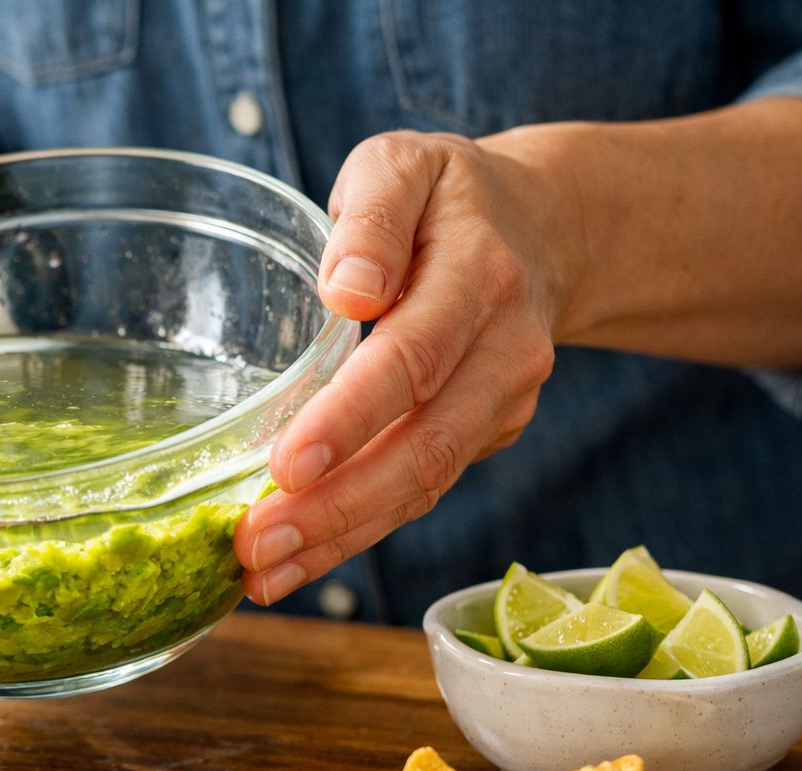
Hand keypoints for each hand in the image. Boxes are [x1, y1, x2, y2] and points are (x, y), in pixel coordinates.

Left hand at [236, 130, 572, 604]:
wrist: (545, 230)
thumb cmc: (447, 197)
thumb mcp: (405, 164)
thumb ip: (374, 215)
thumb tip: (348, 288)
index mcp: (479, 277)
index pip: (414, 357)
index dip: (351, 418)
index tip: (286, 465)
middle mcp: (502, 353)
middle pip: (423, 446)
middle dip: (337, 506)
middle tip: (255, 544)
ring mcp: (500, 405)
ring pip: (423, 485)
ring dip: (340, 539)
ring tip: (260, 574)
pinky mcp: (482, 438)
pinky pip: (418, 493)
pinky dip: (356, 535)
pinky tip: (293, 563)